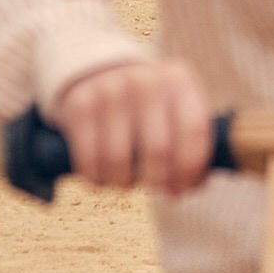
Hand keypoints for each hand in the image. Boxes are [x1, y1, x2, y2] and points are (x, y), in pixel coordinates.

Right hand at [53, 57, 218, 195]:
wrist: (103, 80)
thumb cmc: (150, 113)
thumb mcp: (176, 117)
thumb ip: (189, 153)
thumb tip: (178, 191)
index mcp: (178, 80)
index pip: (193, 130)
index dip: (188, 169)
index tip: (179, 189)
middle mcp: (145, 80)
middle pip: (158, 150)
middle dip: (155, 180)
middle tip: (150, 184)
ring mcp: (110, 90)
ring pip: (119, 161)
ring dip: (123, 182)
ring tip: (125, 179)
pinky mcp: (80, 105)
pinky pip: (89, 161)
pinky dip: (96, 179)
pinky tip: (101, 175)